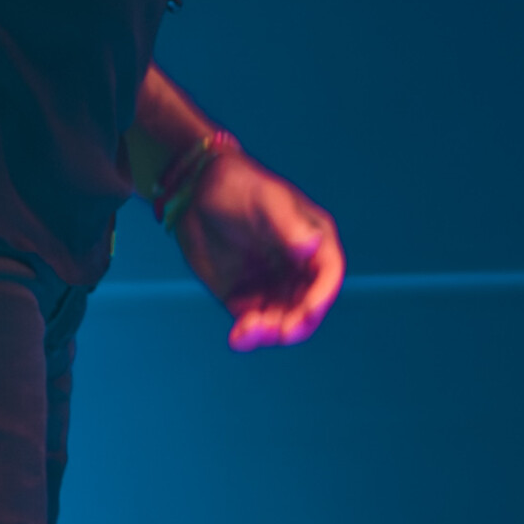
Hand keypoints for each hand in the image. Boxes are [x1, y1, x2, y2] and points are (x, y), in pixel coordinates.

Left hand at [172, 146, 341, 348]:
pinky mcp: (245, 298)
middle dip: (296, 324)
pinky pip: (253, 325)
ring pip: (281, 322)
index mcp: (315, 242)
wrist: (195, 191)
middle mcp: (298, 269)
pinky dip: (248, 335)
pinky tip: (238, 338)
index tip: (306, 313)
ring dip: (270, 333)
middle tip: (278, 332)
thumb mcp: (266, 201)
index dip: (321, 298)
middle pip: (307, 308)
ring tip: (247, 330)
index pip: (328, 276)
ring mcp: (272, 286)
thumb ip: (288, 225)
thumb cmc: (238, 185)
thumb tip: (311, 246)